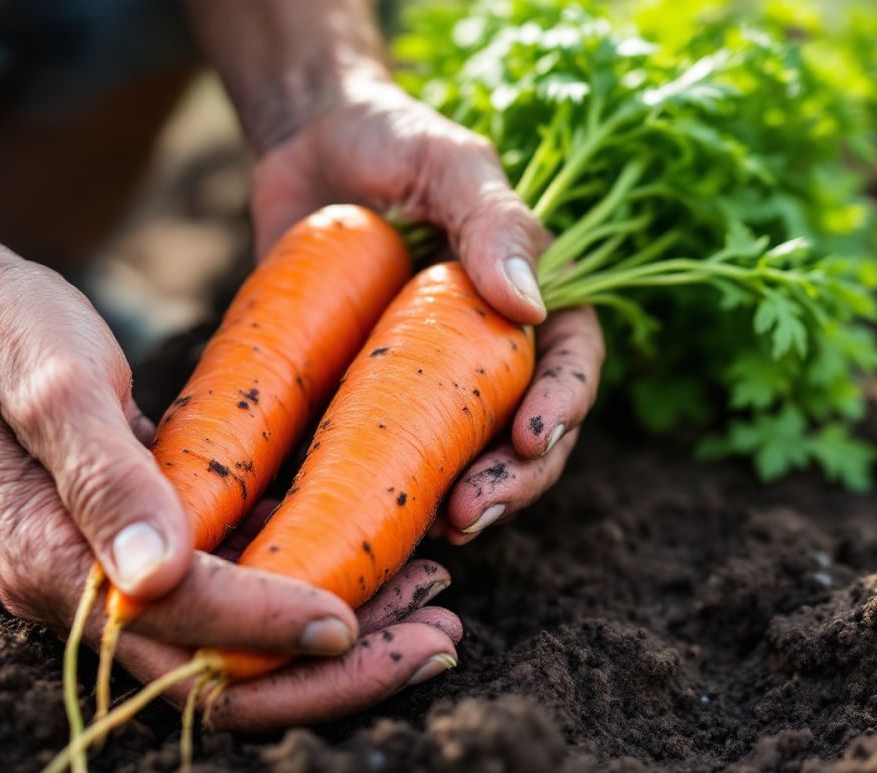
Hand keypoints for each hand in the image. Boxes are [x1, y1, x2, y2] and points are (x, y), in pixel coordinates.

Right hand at [0, 216, 457, 722]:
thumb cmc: (2, 338)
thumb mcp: (55, 388)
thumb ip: (105, 481)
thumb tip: (156, 577)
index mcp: (62, 566)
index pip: (184, 630)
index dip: (272, 630)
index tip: (354, 619)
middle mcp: (95, 592)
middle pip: (225, 673)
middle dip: (336, 671)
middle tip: (437, 638)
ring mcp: (126, 576)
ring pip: (244, 644)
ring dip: (344, 634)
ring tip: (433, 605)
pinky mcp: (156, 546)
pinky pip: (243, 590)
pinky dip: (316, 581)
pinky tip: (382, 557)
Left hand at [248, 77, 604, 540]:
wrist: (304, 145)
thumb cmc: (391, 137)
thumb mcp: (450, 161)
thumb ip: (494, 222)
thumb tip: (532, 307)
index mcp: (532, 299)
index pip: (572, 365)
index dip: (562, 410)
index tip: (530, 439)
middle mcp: (490, 351)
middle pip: (527, 437)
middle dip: (513, 483)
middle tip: (473, 512)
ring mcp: (431, 381)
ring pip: (465, 462)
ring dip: (460, 504)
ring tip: (436, 529)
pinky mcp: (371, 398)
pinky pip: (389, 456)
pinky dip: (386, 495)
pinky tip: (368, 520)